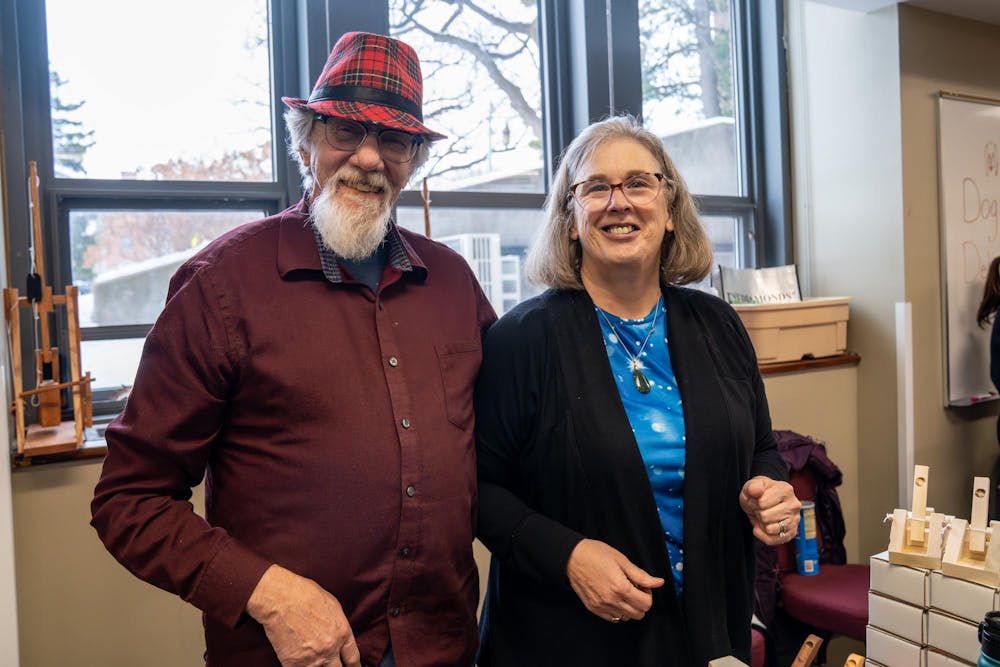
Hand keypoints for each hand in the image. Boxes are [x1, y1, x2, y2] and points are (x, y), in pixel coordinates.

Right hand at [246, 564, 361, 666]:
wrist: (280, 599)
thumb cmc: (305, 595)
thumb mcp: (333, 607)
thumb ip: (339, 627)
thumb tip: (342, 639)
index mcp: (341, 633)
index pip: (353, 659)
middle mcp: (329, 649)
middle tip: (334, 665)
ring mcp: (311, 658)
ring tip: (316, 661)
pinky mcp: (292, 663)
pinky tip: (301, 662)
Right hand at [565, 539, 664, 622]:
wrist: (571, 557)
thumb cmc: (595, 554)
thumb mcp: (621, 560)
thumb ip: (641, 575)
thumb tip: (658, 582)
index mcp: (620, 587)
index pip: (646, 604)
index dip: (648, 594)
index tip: (641, 585)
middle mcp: (611, 600)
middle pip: (639, 614)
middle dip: (640, 601)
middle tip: (633, 588)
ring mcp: (601, 606)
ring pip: (627, 618)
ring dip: (629, 607)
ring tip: (622, 591)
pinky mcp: (593, 608)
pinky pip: (613, 618)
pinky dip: (618, 610)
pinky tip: (613, 597)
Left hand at [740, 476, 801, 545]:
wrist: (761, 502)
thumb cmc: (758, 493)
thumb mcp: (751, 486)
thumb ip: (752, 486)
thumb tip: (757, 490)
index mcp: (786, 490)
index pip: (762, 503)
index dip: (754, 503)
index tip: (757, 499)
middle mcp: (794, 505)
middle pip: (765, 517)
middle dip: (758, 514)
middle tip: (760, 509)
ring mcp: (795, 520)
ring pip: (769, 530)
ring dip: (761, 524)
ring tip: (765, 516)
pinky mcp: (791, 533)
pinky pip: (772, 540)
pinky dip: (763, 535)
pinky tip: (764, 527)